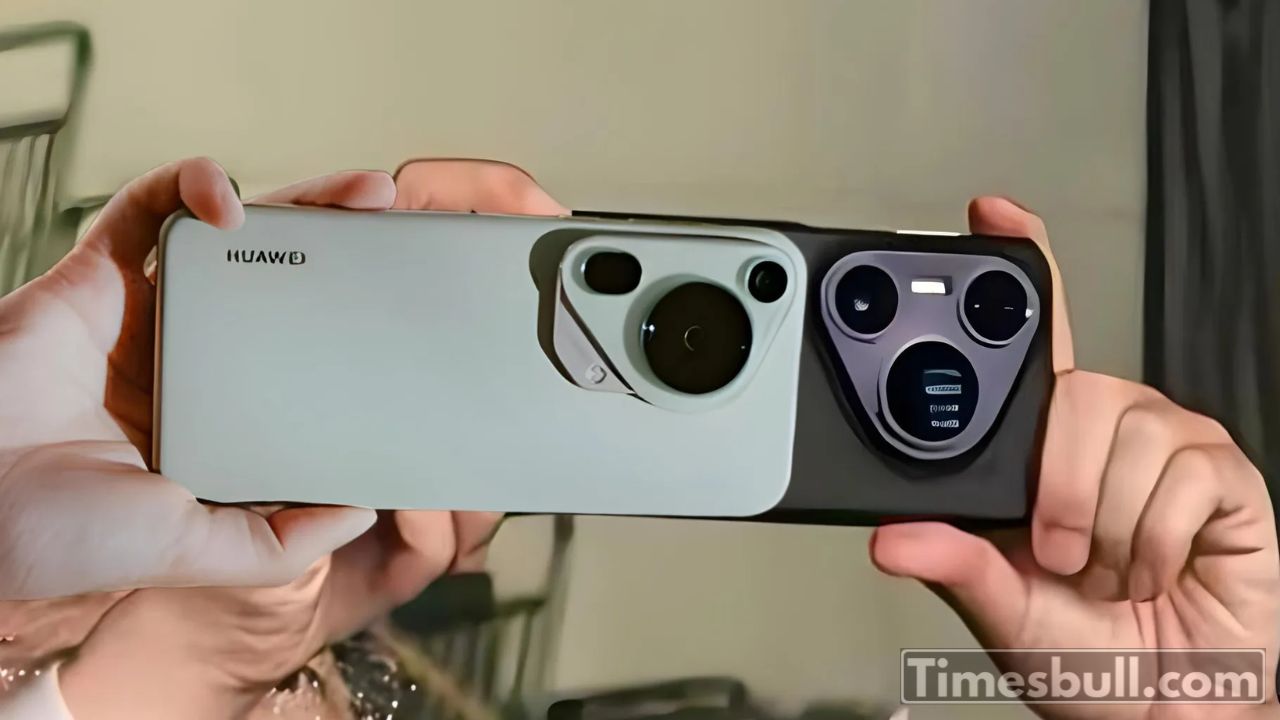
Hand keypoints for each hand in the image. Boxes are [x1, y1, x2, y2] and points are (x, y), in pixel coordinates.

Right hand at [58, 159, 566, 719]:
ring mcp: (147, 312)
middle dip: (345, 244)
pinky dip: (187, 188)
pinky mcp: (95, 275)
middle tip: (399, 223)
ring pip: (233, 239)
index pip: (306, 352)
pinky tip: (230, 202)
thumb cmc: (69, 538)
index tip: (406, 308)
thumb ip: (282, 540)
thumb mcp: (204, 551)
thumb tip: (362, 508)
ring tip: (360, 192)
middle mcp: (191, 357)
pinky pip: (145, 211)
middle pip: (284, 281)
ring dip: (297, 202)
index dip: (355, 323)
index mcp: (222, 414)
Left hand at [871, 198, 1279, 718]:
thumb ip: (952, 564)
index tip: (992, 213)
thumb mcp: (1000, 607)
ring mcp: (1169, 444)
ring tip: (1110, 567)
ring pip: (1123, 439)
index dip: (1023, 265)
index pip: (1038, 337)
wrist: (1168, 706)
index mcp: (1046, 446)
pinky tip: (1154, 567)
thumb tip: (890, 538)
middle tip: (1058, 550)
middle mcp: (1107, 429)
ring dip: (1106, 529)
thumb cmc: (1085, 651)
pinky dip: (1153, 544)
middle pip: (1075, 394)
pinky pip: (1177, 479)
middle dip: (1056, 489)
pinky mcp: (1223, 474)